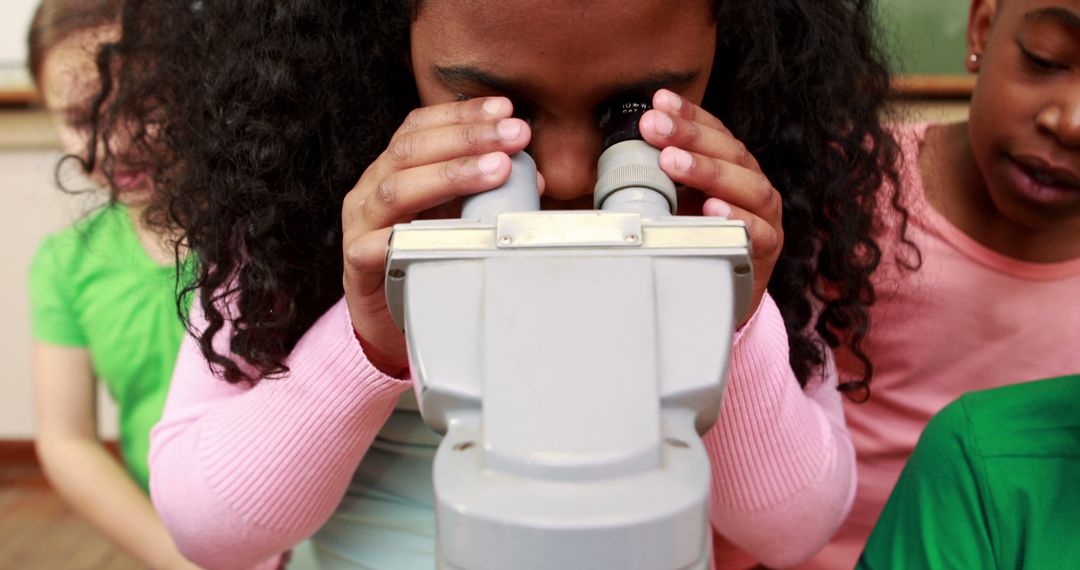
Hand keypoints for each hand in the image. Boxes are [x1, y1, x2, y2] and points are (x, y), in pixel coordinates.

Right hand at [342, 98, 531, 373]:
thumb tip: (534, 177)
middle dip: (467, 137)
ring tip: (496, 170)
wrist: (389, 317)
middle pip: (411, 148)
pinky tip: (433, 231)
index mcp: (394, 169)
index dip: (463, 113)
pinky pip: (373, 246)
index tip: (505, 108)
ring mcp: (360, 224)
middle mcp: (372, 188)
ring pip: (396, 188)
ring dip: (450, 174)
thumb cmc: (427, 258)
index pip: (421, 126)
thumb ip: (490, 194)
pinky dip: (401, 237)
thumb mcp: (460, 217)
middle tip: (513, 135)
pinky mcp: (356, 263)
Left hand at [639, 89, 782, 325]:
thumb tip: (612, 157)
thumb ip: (656, 180)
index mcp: (733, 167)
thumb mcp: (675, 203)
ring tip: (673, 162)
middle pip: (729, 153)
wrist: (724, 288)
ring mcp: (765, 216)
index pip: (714, 132)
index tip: (659, 101)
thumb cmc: (698, 238)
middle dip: (689, 137)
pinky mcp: (767, 250)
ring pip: (747, 187)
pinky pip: (757, 233)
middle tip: (653, 127)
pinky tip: (712, 208)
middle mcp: (752, 185)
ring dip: (708, 172)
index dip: (689, 115)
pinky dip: (737, 219)